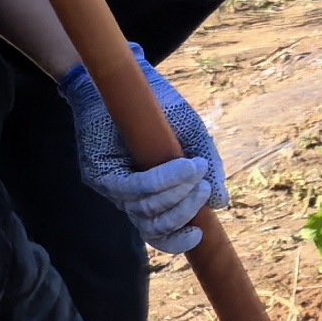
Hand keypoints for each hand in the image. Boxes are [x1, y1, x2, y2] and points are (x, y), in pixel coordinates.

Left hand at [66, 48, 222, 255]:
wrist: (127, 79)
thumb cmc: (157, 108)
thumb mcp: (191, 134)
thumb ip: (207, 165)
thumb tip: (221, 203)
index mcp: (149, 194)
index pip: (158, 232)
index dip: (176, 241)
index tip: (199, 235)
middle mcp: (128, 196)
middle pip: (152, 227)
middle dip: (183, 213)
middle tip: (204, 189)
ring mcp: (112, 186)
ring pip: (144, 210)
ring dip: (175, 196)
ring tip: (197, 171)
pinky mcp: (100, 173)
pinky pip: (134, 187)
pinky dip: (163, 180)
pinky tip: (186, 166)